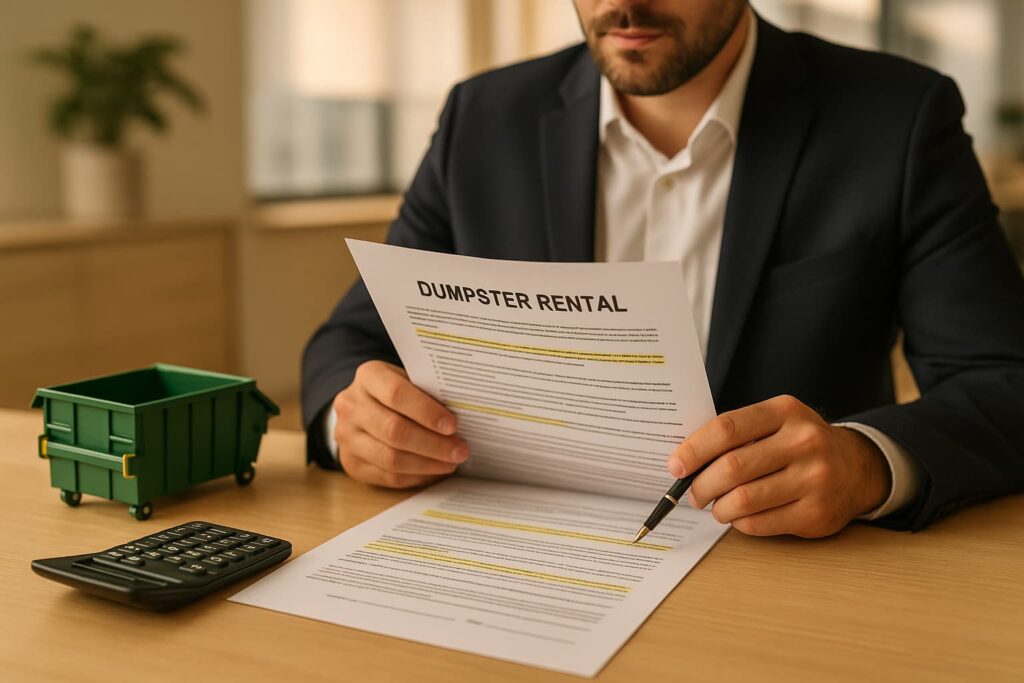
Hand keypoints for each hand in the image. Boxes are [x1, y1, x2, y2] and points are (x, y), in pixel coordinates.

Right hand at [332, 360, 467, 487]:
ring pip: (391, 458)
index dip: (427, 412)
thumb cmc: (396, 393)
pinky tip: (434, 471)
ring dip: (428, 464)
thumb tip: (465, 416)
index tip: (453, 425)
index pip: (397, 394)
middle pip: (394, 431)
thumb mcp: (408, 380)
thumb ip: (428, 393)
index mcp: (369, 377)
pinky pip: (387, 476)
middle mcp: (351, 405)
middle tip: (460, 451)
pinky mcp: (351, 463)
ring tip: (451, 462)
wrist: (359, 408)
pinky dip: (416, 476)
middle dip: (433, 444)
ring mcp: (347, 436)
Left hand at [668, 395, 890, 537]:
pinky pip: (759, 524)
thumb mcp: (776, 422)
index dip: (694, 449)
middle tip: (693, 494)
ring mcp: (813, 479)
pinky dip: (739, 523)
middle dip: (701, 485)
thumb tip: (684, 460)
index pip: (727, 429)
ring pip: (743, 500)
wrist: (856, 467)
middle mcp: (803, 442)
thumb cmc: (799, 444)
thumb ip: (736, 434)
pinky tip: (740, 516)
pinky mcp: (816, 513)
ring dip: (718, 508)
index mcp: (785, 412)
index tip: (676, 466)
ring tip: (716, 506)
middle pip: (732, 467)